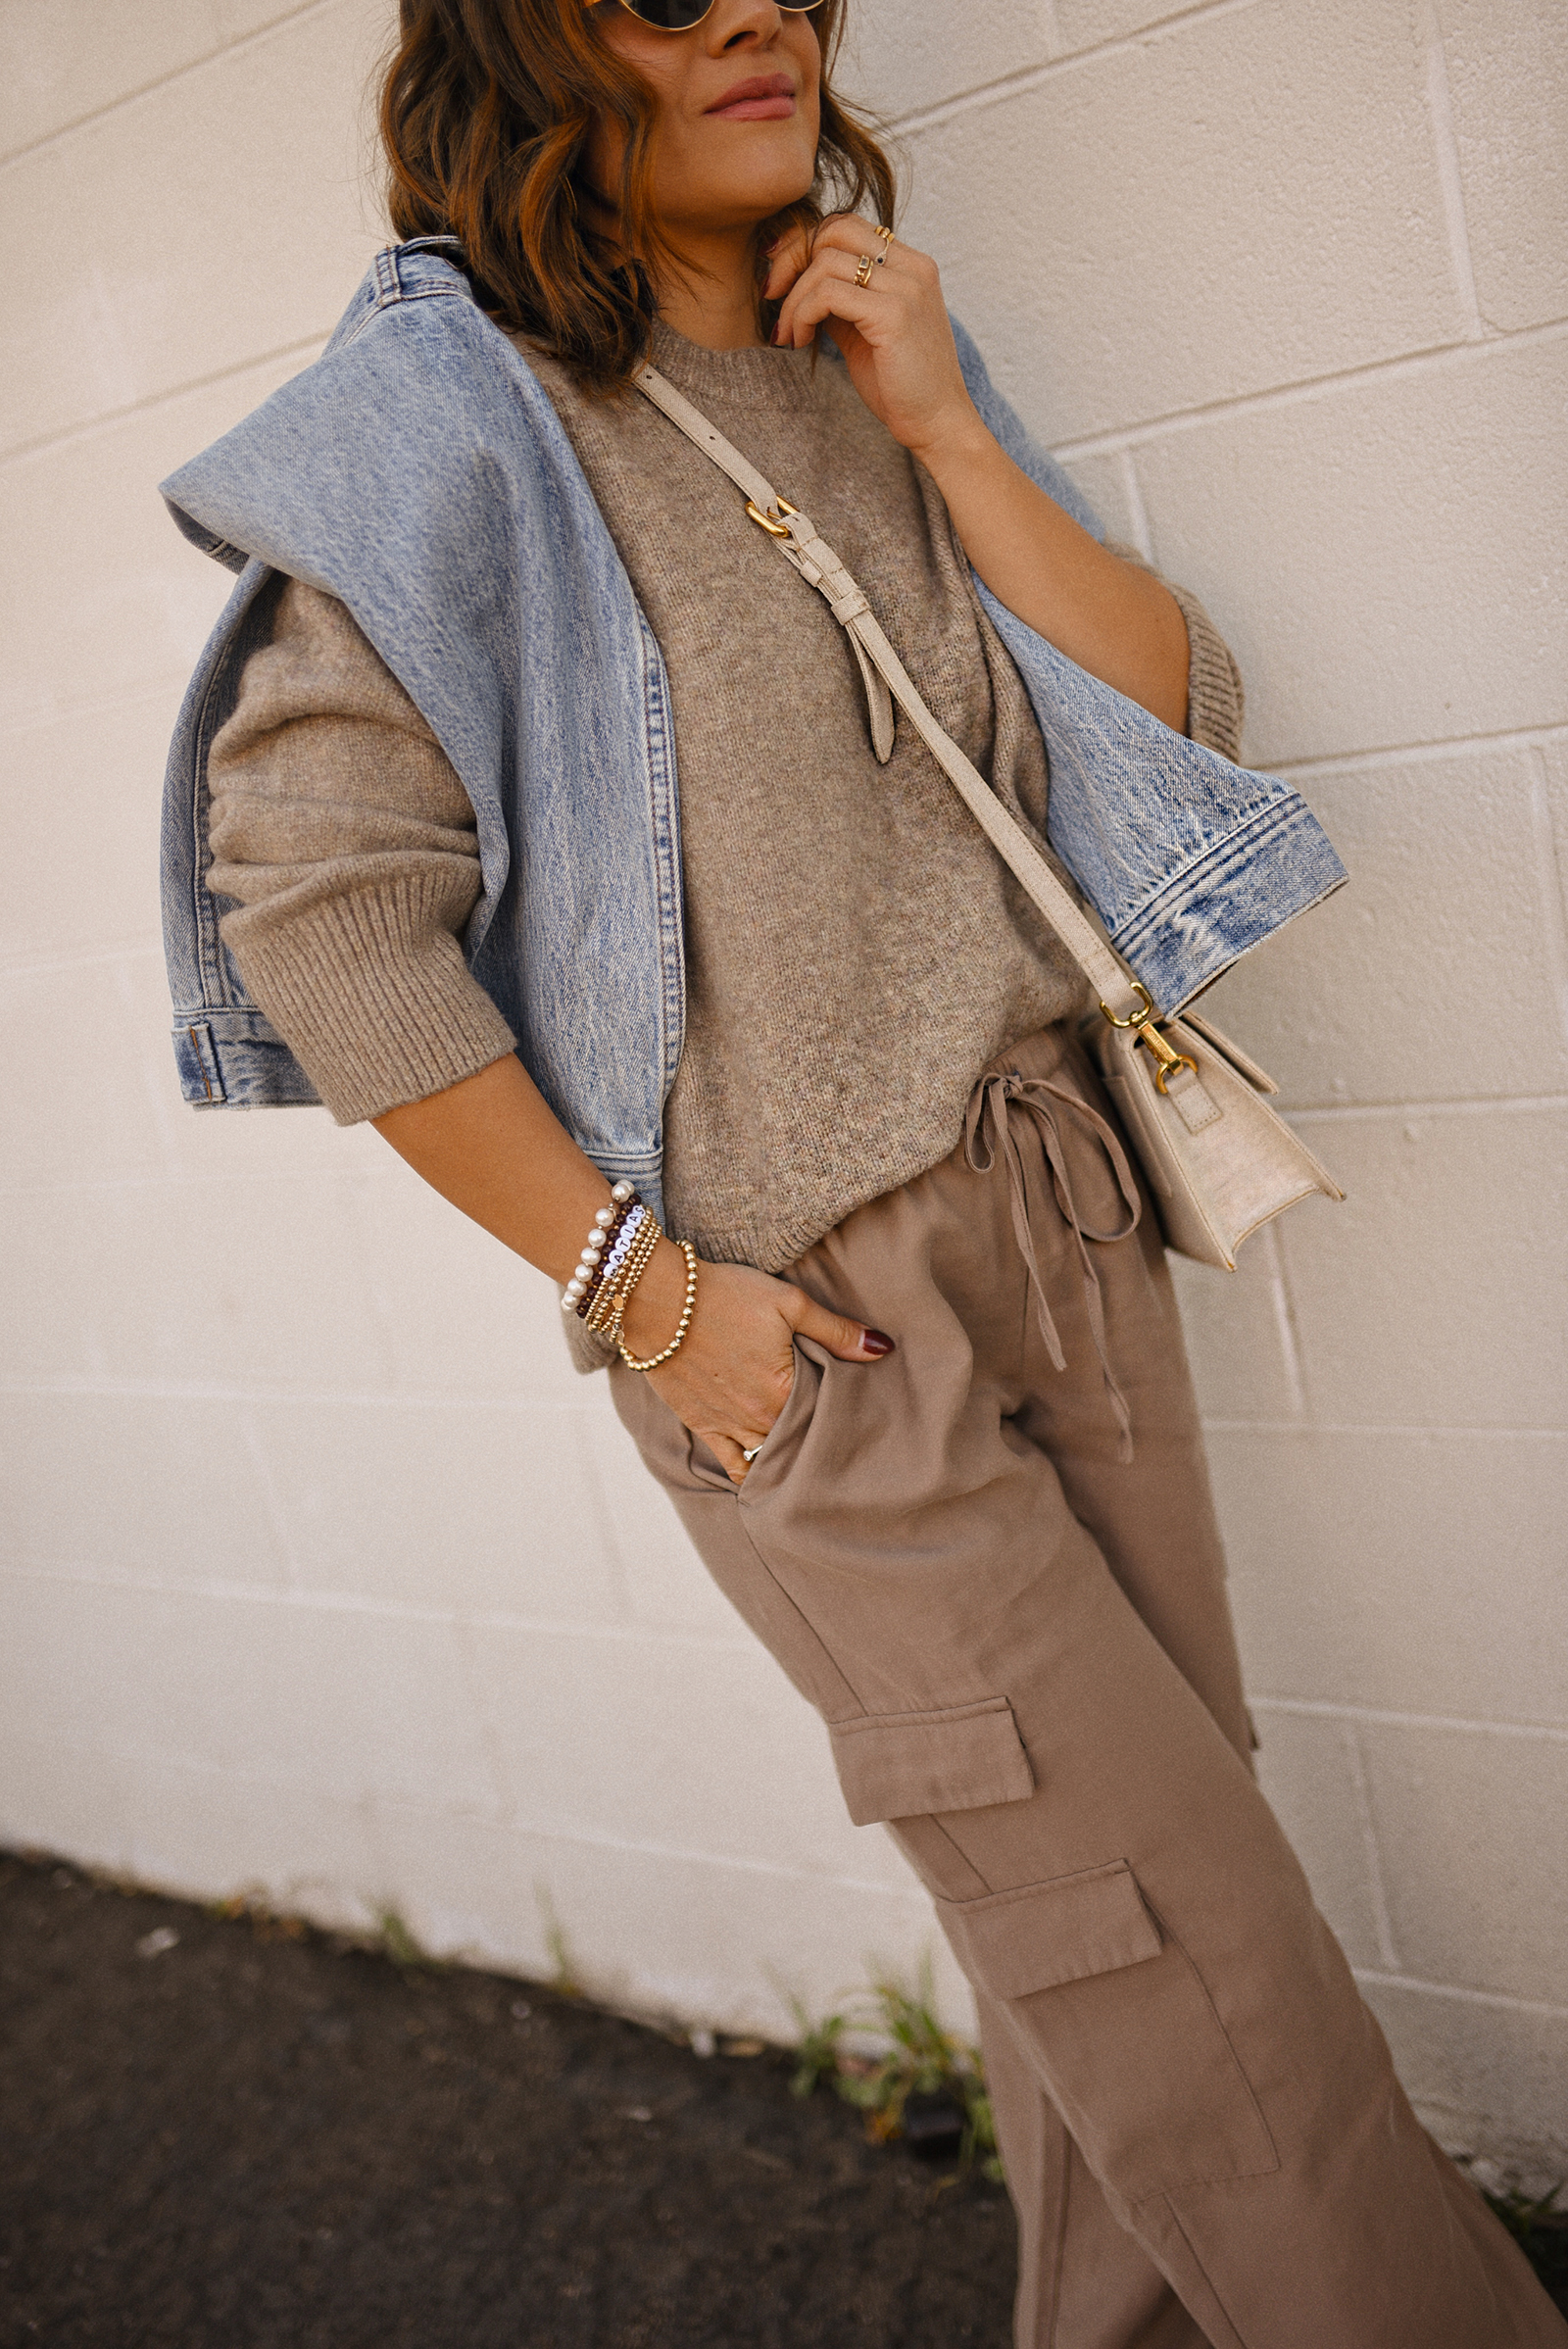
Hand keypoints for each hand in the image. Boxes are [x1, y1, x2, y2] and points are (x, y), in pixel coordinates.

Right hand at [621, 1243, 893, 1486]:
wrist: (656, 1299)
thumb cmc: (724, 1293)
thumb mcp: (788, 1302)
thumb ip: (836, 1330)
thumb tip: (882, 1348)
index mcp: (785, 1389)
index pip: (829, 1415)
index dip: (846, 1412)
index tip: (863, 1411)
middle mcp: (758, 1417)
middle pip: (802, 1438)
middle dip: (820, 1437)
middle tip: (843, 1436)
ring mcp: (729, 1426)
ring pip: (771, 1456)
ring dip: (791, 1455)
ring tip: (811, 1454)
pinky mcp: (702, 1426)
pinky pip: (733, 1465)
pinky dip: (752, 1475)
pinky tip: (769, 1478)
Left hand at [764, 216, 986, 467]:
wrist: (937, 423)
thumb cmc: (901, 384)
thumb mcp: (865, 330)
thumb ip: (840, 300)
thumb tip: (796, 280)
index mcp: (910, 265)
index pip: (846, 226)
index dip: (804, 245)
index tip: (780, 280)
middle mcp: (913, 267)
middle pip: (834, 230)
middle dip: (792, 260)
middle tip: (772, 297)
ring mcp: (906, 288)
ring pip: (826, 262)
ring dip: (794, 298)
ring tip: (789, 333)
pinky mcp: (894, 315)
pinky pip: (828, 294)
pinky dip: (802, 314)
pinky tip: (800, 341)